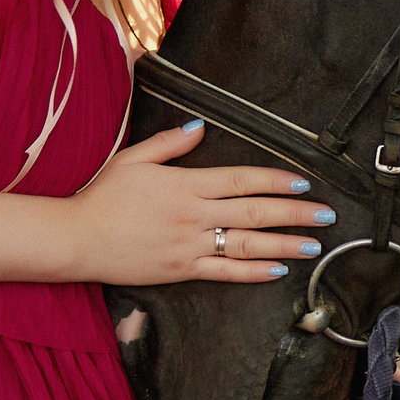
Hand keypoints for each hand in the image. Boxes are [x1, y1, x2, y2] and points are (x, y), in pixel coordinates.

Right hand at [66, 120, 337, 284]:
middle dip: (294, 214)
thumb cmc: (102, 197)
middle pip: (253, 212)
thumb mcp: (134, 159)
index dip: (275, 181)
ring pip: (246, 245)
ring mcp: (188, 245)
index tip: (302, 183)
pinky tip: (277, 270)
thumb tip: (200, 127)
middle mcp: (193, 215)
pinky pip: (224, 272)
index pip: (241, 180)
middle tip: (325, 215)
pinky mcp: (180, 270)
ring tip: (313, 245)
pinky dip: (252, 271)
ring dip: (283, 245)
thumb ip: (170, 143)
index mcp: (185, 184)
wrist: (75, 239)